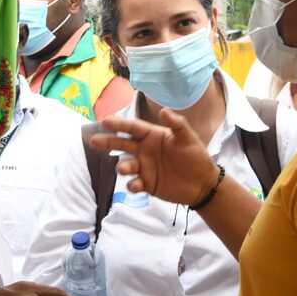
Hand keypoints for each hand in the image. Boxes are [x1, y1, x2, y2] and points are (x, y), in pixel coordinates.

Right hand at [90, 108, 218, 205]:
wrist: (203, 183)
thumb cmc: (196, 156)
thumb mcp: (188, 138)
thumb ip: (176, 124)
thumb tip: (164, 110)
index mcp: (152, 135)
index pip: (132, 128)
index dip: (119, 124)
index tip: (105, 121)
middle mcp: (144, 150)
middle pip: (121, 144)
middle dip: (107, 142)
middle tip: (93, 141)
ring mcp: (144, 167)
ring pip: (126, 165)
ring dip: (121, 166)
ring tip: (123, 168)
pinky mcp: (146, 184)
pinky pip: (134, 183)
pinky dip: (132, 184)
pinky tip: (136, 185)